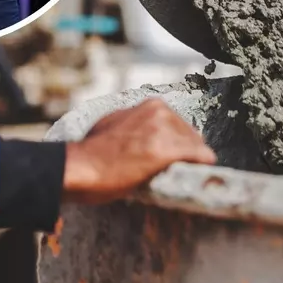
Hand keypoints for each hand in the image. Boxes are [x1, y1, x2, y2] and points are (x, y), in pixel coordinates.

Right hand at [61, 98, 215, 204]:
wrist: (81, 166)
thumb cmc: (92, 152)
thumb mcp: (115, 124)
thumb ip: (136, 125)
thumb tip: (145, 136)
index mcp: (150, 105)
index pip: (178, 125)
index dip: (176, 143)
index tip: (171, 158)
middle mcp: (161, 112)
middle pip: (191, 134)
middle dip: (184, 152)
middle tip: (173, 171)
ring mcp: (166, 129)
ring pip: (197, 146)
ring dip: (190, 162)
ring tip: (178, 177)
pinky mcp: (169, 149)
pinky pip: (202, 156)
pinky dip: (201, 167)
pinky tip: (197, 175)